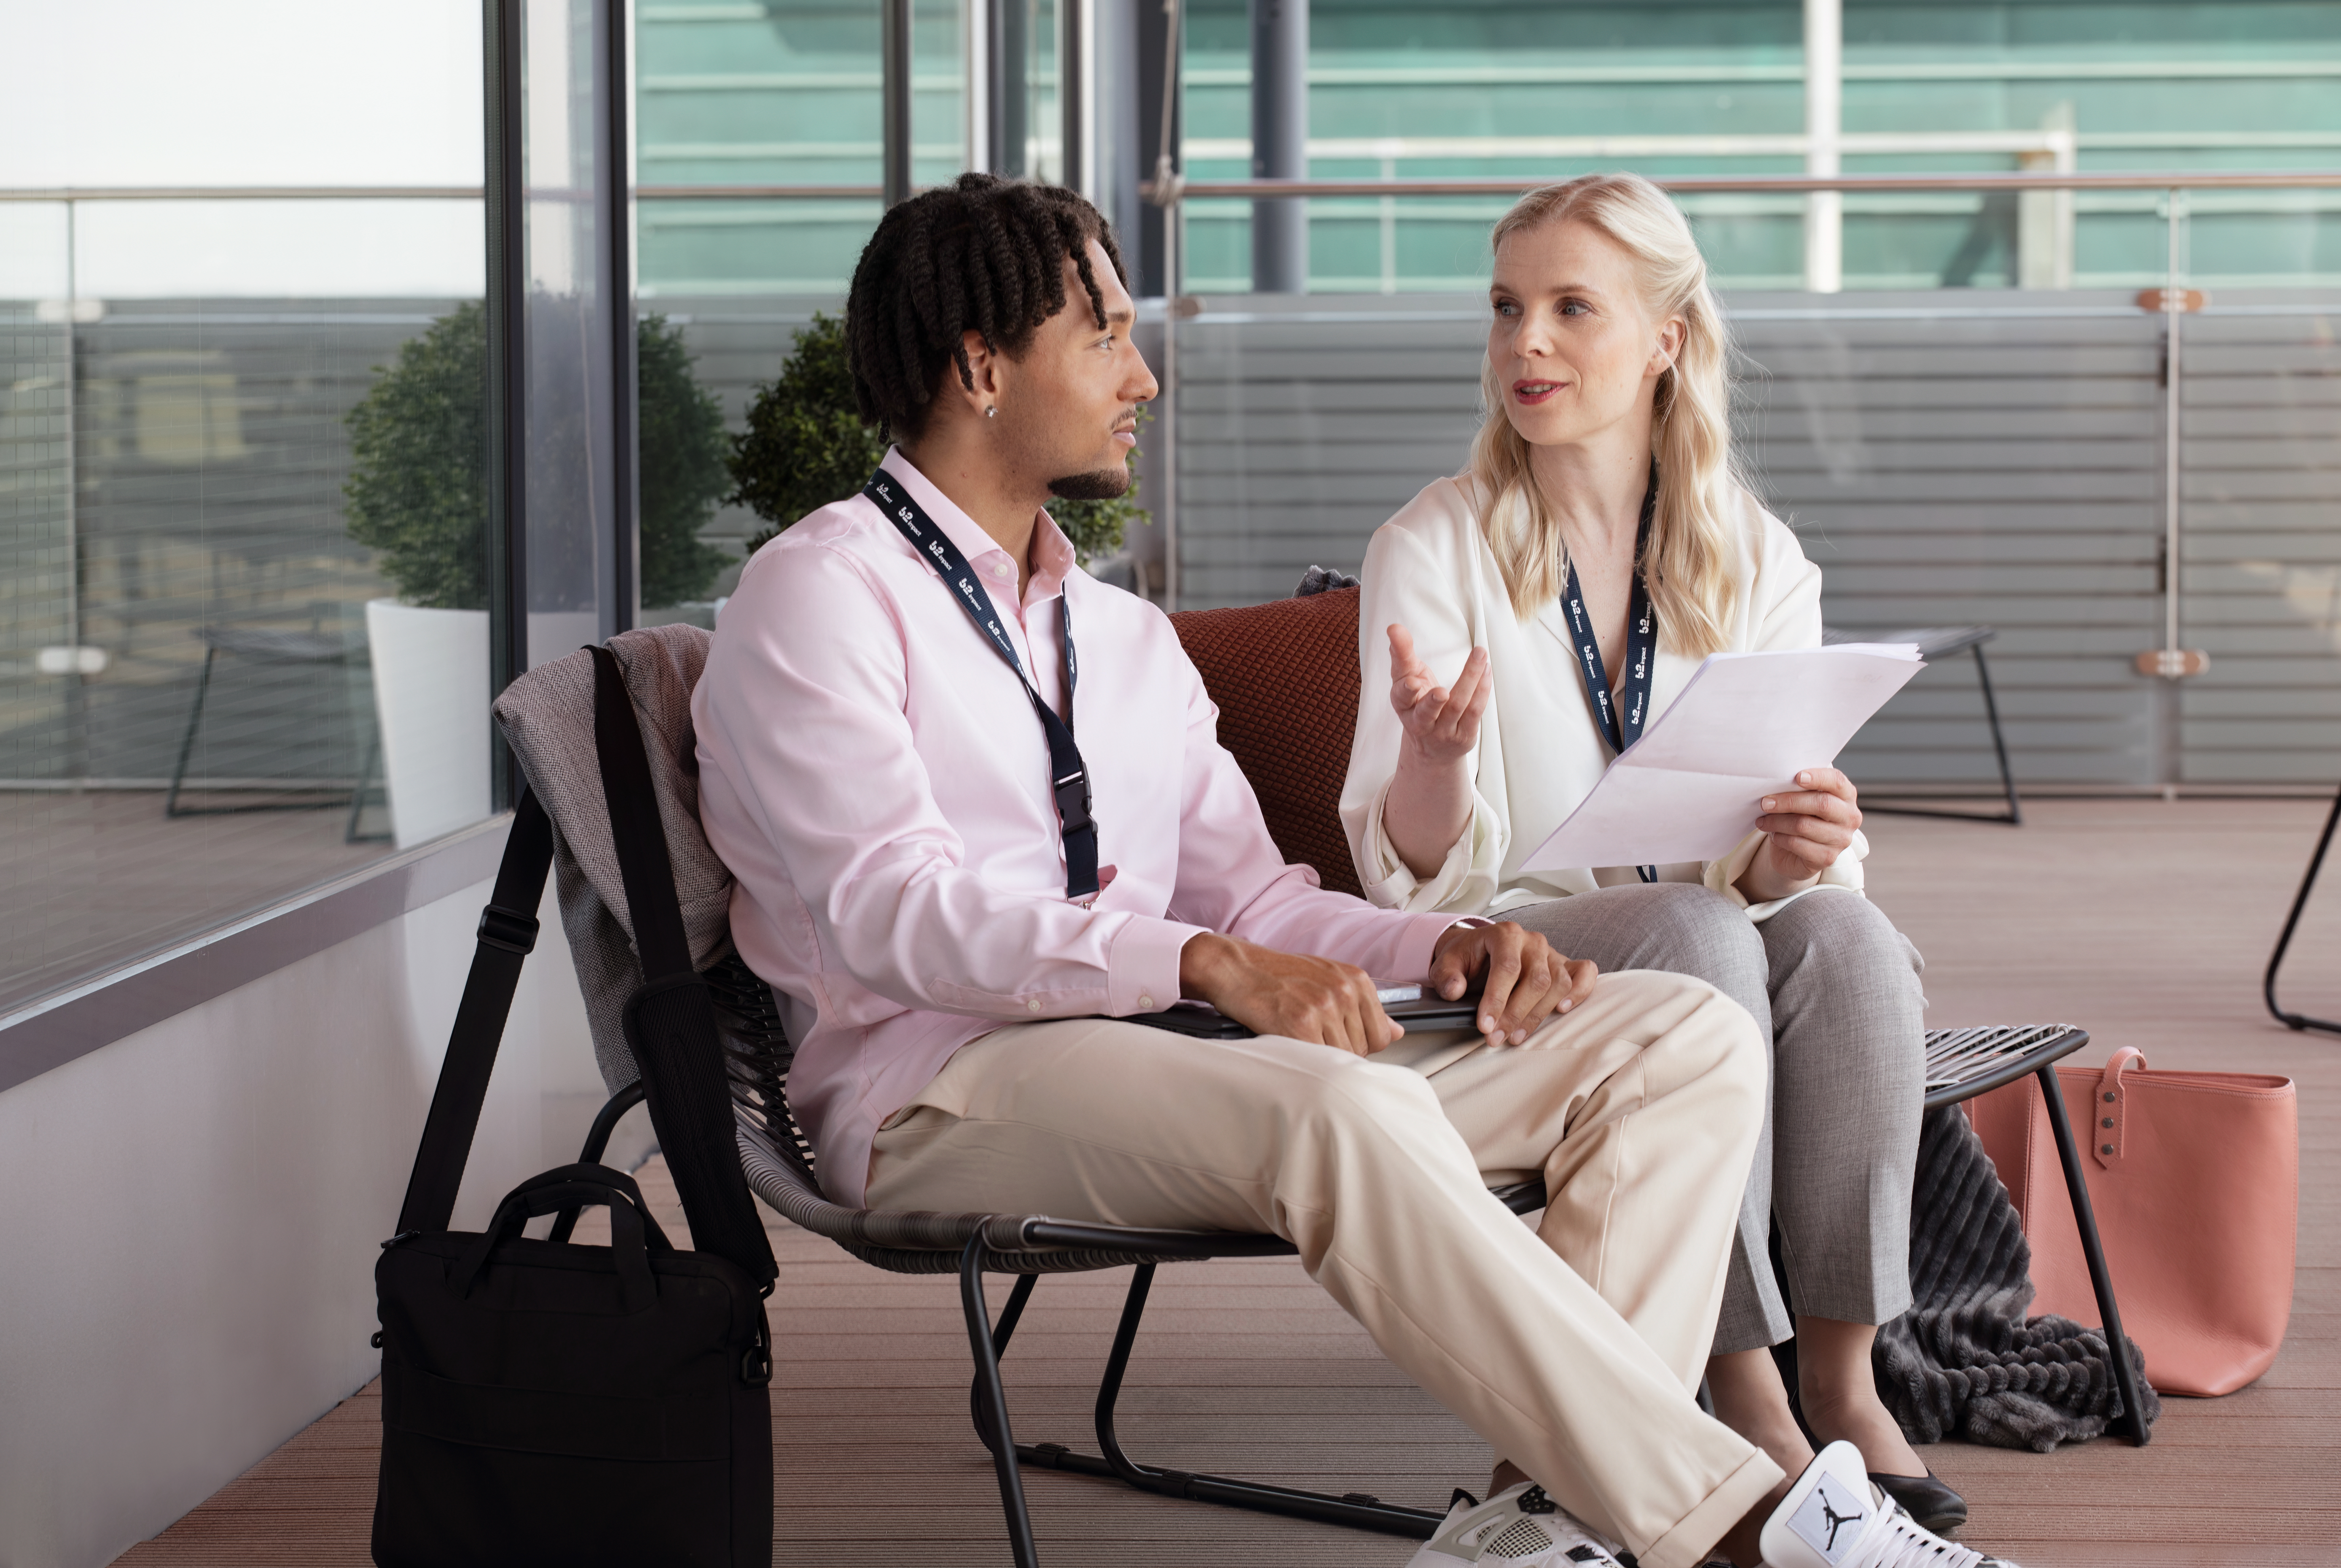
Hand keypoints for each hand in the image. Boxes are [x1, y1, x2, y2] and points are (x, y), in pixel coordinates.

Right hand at [1178, 933, 1401, 1055]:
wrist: (1235, 967)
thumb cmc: (1276, 974)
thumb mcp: (1327, 979)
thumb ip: (1362, 1006)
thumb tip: (1396, 1032)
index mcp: (1356, 979)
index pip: (1381, 1034)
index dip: (1360, 1044)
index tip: (1338, 1038)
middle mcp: (1344, 992)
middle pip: (1362, 1049)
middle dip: (1339, 1052)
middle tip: (1310, 1036)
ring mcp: (1324, 1009)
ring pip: (1341, 1058)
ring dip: (1320, 1058)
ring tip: (1297, 1037)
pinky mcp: (1300, 1026)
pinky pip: (1317, 1061)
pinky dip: (1304, 1060)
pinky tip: (1288, 1043)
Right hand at [1388, 623, 1490, 769]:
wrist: (1431, 748)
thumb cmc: (1417, 704)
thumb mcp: (1406, 679)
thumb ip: (1402, 654)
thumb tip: (1394, 628)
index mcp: (1403, 706)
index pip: (1401, 696)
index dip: (1406, 690)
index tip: (1412, 681)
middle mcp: (1421, 722)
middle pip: (1428, 711)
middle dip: (1434, 701)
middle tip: (1441, 692)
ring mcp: (1443, 731)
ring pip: (1457, 706)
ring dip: (1470, 679)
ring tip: (1479, 655)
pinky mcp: (1463, 735)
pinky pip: (1475, 711)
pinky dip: (1482, 688)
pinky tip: (1486, 670)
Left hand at [1428, 922, 1596, 1047]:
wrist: (1480, 949)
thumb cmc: (1467, 958)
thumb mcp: (1446, 963)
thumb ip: (1446, 975)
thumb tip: (1454, 990)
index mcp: (1504, 934)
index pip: (1507, 967)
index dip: (1496, 999)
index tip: (1485, 1026)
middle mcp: (1532, 941)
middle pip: (1536, 979)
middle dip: (1515, 1014)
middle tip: (1496, 1038)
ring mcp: (1551, 952)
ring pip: (1558, 983)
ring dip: (1538, 1015)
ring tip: (1516, 1037)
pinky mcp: (1565, 964)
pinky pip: (1585, 973)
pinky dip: (1580, 991)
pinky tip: (1562, 1010)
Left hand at [1741, 767, 1861, 900]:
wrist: (1797, 851)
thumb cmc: (1800, 816)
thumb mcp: (1801, 798)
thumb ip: (1798, 787)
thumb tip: (1776, 780)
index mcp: (1846, 795)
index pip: (1837, 782)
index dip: (1818, 778)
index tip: (1797, 777)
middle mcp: (1849, 817)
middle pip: (1821, 804)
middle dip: (1788, 801)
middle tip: (1765, 802)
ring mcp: (1841, 839)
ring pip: (1804, 825)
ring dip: (1777, 821)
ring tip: (1763, 820)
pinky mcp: (1827, 858)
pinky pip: (1798, 844)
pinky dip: (1780, 838)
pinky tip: (1773, 834)